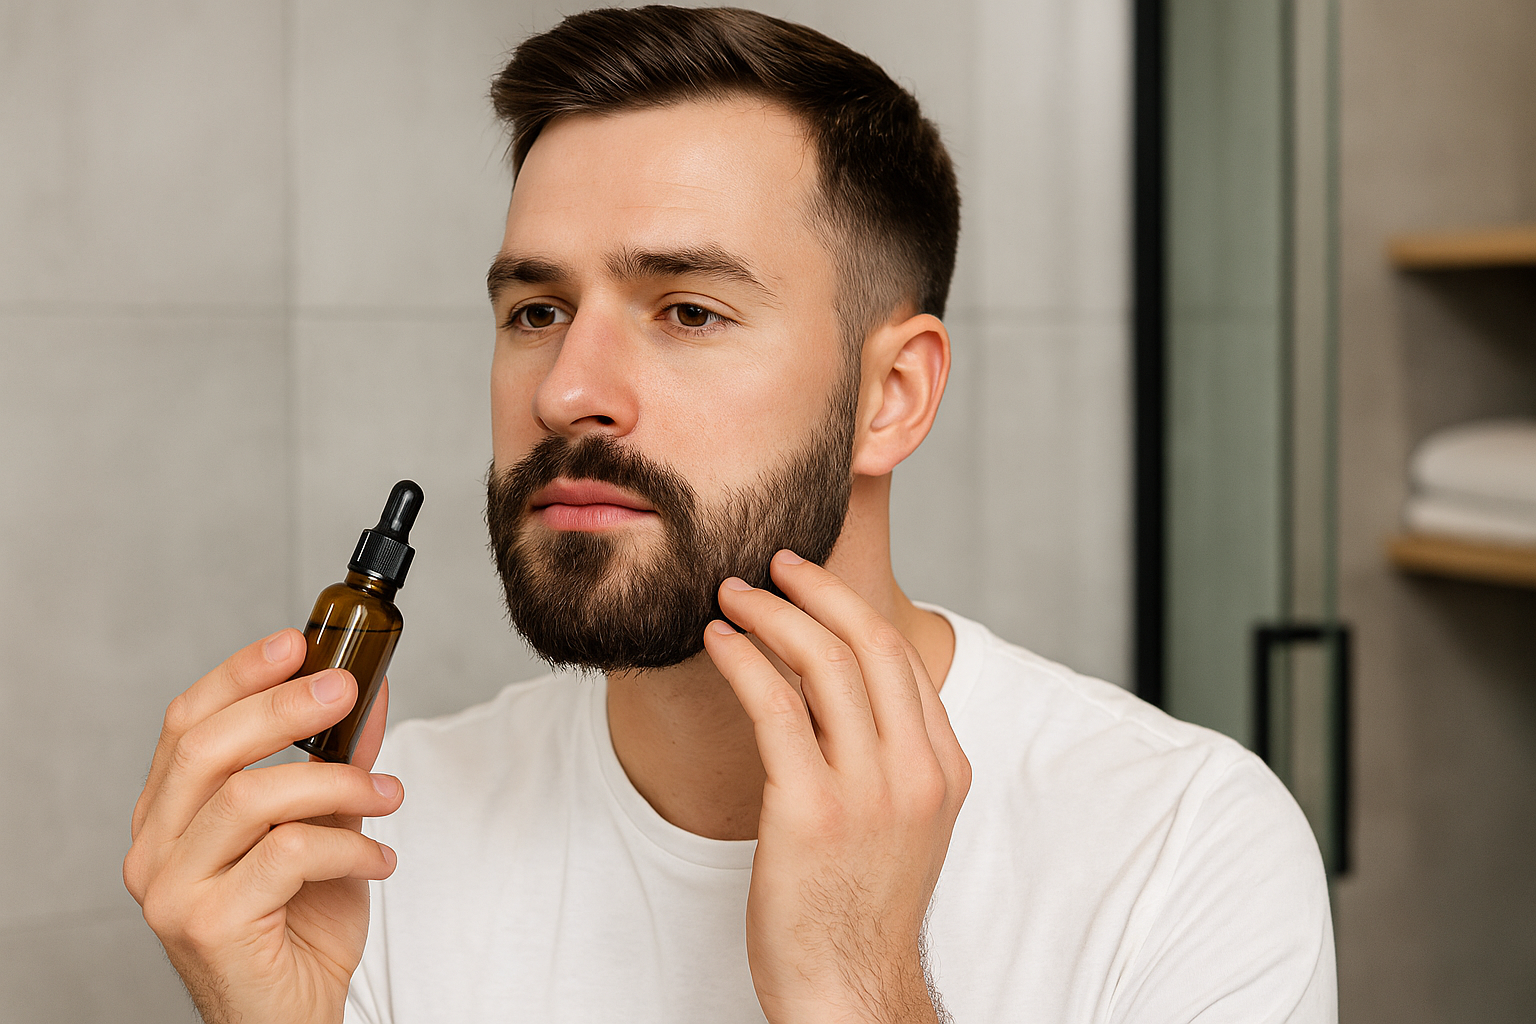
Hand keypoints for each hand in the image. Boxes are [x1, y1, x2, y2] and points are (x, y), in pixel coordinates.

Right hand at [122, 629, 403, 1023]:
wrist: (290, 1017)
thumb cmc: (300, 925)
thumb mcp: (325, 826)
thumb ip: (338, 760)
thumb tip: (372, 688)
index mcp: (170, 814)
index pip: (188, 722)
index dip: (240, 674)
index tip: (298, 641)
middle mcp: (154, 847)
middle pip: (208, 747)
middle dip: (285, 707)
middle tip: (348, 690)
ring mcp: (173, 888)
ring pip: (250, 797)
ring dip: (337, 782)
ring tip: (389, 795)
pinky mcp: (207, 924)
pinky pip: (285, 855)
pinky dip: (347, 846)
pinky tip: (380, 859)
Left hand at [704, 551, 970, 1023]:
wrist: (851, 991)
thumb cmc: (862, 909)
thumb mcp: (904, 824)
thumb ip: (889, 758)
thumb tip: (841, 692)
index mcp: (945, 768)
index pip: (904, 659)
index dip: (853, 607)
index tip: (810, 584)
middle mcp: (916, 771)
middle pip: (871, 643)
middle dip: (817, 589)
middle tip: (773, 563)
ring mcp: (868, 791)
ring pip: (824, 663)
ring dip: (772, 614)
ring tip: (732, 594)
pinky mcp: (810, 811)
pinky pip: (775, 707)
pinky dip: (744, 659)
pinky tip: (719, 641)